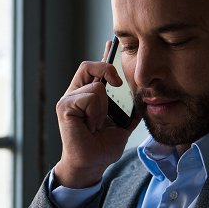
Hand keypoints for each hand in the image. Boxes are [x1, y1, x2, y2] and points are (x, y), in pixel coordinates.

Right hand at [53, 42, 139, 187]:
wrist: (91, 164)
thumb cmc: (101, 147)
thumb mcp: (122, 124)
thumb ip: (129, 111)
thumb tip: (144, 101)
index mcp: (86, 96)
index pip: (94, 70)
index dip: (103, 56)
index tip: (112, 43)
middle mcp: (75, 94)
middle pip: (89, 65)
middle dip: (107, 69)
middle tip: (118, 83)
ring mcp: (68, 99)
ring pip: (96, 86)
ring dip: (103, 108)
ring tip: (96, 124)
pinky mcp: (64, 106)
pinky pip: (90, 96)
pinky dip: (96, 113)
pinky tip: (90, 125)